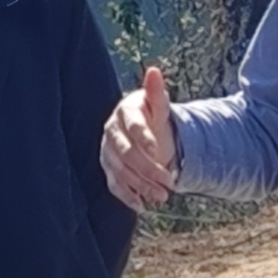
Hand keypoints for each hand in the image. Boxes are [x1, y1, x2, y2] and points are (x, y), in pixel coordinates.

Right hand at [101, 64, 179, 208]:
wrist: (144, 132)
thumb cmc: (152, 116)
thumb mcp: (158, 105)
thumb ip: (156, 92)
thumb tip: (154, 71)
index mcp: (125, 112)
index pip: (132, 125)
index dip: (143, 137)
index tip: (158, 149)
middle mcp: (112, 131)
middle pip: (126, 153)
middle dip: (148, 169)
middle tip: (170, 182)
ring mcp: (107, 152)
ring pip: (121, 171)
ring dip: (141, 186)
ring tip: (163, 196)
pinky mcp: (108, 168)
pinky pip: (113, 184)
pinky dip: (127, 196)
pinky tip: (142, 205)